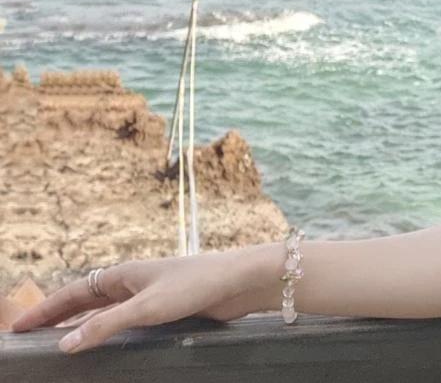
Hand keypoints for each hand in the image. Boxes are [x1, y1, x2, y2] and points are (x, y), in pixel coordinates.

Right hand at [7, 246, 275, 354]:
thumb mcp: (146, 308)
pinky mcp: (165, 308)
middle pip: (85, 300)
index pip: (73, 293)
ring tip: (57, 343)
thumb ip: (105, 326)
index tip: (17, 327)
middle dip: (56, 317)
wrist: (239, 280)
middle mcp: (132, 282)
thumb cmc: (196, 285)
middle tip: (28, 337)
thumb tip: (63, 345)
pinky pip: (124, 320)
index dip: (45, 310)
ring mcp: (148, 294)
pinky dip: (106, 330)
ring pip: (104, 310)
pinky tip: (105, 344)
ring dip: (81, 324)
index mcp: (123, 274)